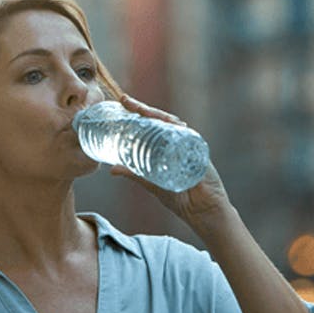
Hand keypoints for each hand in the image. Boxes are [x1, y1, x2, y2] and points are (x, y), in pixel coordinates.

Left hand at [109, 95, 232, 222]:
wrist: (202, 211)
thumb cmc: (180, 197)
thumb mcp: (151, 182)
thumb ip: (133, 174)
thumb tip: (111, 169)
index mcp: (168, 145)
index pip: (152, 124)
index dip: (139, 112)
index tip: (123, 102)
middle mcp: (179, 141)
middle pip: (161, 120)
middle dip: (144, 109)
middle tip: (127, 101)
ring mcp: (190, 144)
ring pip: (173, 124)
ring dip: (157, 116)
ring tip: (140, 110)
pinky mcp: (199, 152)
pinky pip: (188, 136)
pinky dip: (178, 129)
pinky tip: (168, 123)